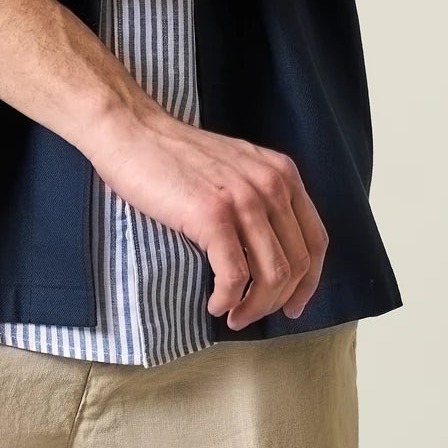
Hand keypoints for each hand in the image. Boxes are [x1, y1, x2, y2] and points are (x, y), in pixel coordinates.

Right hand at [87, 101, 328, 326]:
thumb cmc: (175, 155)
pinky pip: (234, 275)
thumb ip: (261, 197)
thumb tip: (271, 253)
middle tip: (251, 316)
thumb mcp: (237, 166)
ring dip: (254, 308)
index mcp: (282, 173)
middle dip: (277, 302)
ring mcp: (243, 198)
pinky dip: (228, 299)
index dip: (309, 282)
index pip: (315, 241)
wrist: (132, 131)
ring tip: (232, 316)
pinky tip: (214, 303)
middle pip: (297, 264)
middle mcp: (271, 184)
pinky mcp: (212, 215)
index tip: (292, 306)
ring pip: (271, 275)